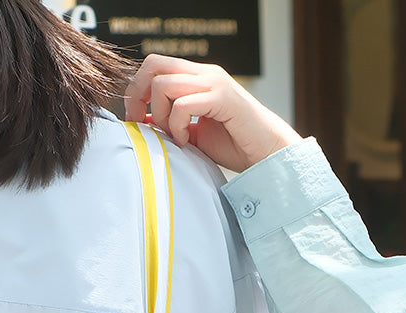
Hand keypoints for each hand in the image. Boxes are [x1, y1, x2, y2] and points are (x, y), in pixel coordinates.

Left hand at [124, 56, 300, 173]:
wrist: (269, 154)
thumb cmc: (236, 146)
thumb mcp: (194, 134)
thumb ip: (170, 123)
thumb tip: (141, 120)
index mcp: (198, 78)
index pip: (154, 66)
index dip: (137, 90)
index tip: (136, 120)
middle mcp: (205, 74)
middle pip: (153, 65)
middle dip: (138, 95)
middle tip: (143, 124)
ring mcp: (214, 83)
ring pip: (164, 84)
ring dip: (160, 115)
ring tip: (175, 137)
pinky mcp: (223, 98)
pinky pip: (183, 104)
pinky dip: (177, 126)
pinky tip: (187, 141)